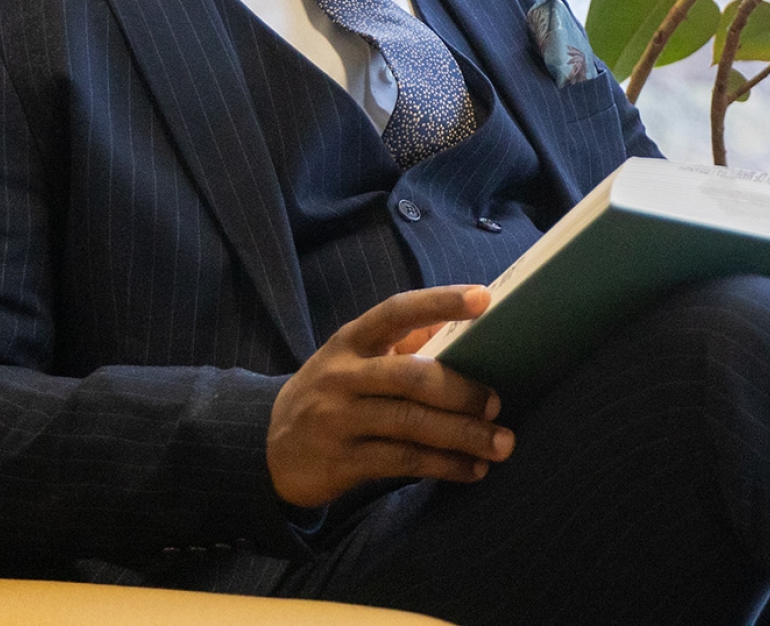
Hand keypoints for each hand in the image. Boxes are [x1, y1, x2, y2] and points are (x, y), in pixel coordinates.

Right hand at [266, 284, 514, 507]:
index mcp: (352, 339)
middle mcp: (343, 375)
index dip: (440, 302)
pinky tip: (471, 470)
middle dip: (461, 391)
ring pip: (412, 424)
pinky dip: (443, 465)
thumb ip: (403, 345)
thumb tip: (467, 332)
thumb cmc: (332, 392)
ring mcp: (340, 419)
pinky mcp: (342, 461)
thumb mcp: (355, 359)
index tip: (485, 299)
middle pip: (412, 377)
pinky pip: (402, 461)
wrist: (268, 447)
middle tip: (497, 403)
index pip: (398, 310)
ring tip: (501, 444)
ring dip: (464, 435)